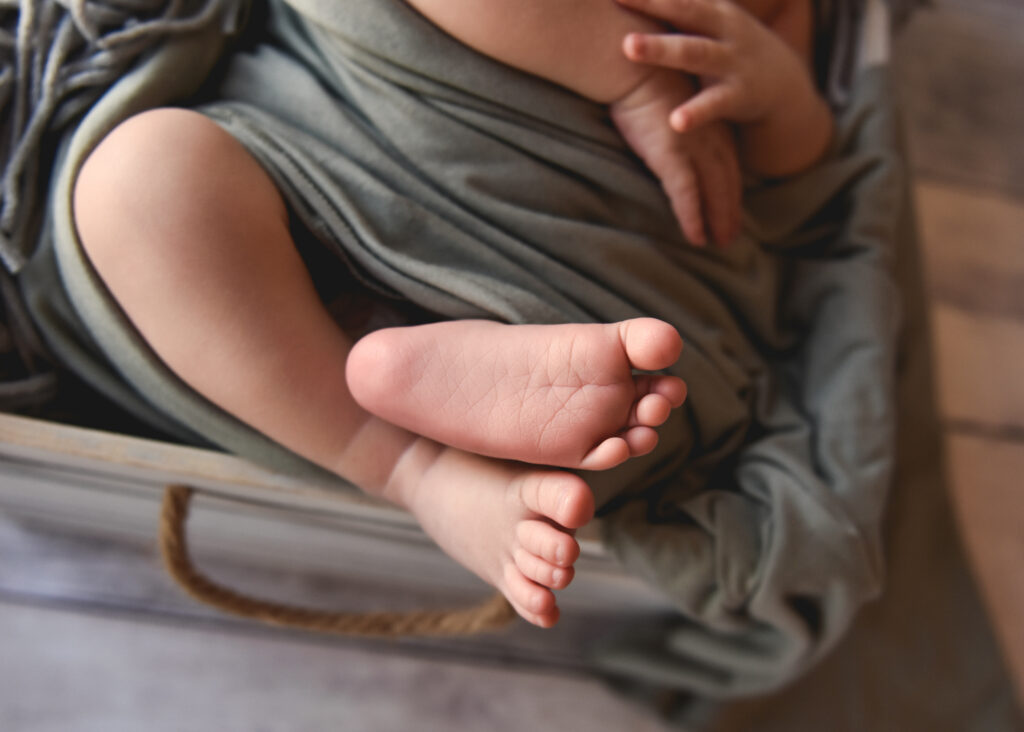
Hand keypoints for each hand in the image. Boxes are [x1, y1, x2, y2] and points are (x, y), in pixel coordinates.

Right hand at [611, 70, 741, 246]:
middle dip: (730, 210)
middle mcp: (709, 136)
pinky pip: (687, 195)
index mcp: (710, 121)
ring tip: (718, 242)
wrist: (630, 61)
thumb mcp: (666, 97)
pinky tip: (696, 237)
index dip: (731, 188)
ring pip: (713, 192)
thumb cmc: (640, 74)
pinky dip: (693, 218)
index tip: (732, 209)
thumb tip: (664, 129)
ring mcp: (693, 147)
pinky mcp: (672, 156)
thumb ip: (672, 118)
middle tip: (730, 236)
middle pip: (727, 180)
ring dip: (717, 219)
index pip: (727, 162)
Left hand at [615, 0, 810, 133]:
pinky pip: (714, 103)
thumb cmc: (731, 50)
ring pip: (693, 51)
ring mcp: (732, 60)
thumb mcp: (712, 22)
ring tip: (629, 47)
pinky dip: (696, 112)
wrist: (784, 87)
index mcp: (713, 9)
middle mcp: (722, 28)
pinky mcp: (739, 95)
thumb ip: (683, 7)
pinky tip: (676, 121)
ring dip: (661, 48)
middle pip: (683, 10)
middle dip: (650, 2)